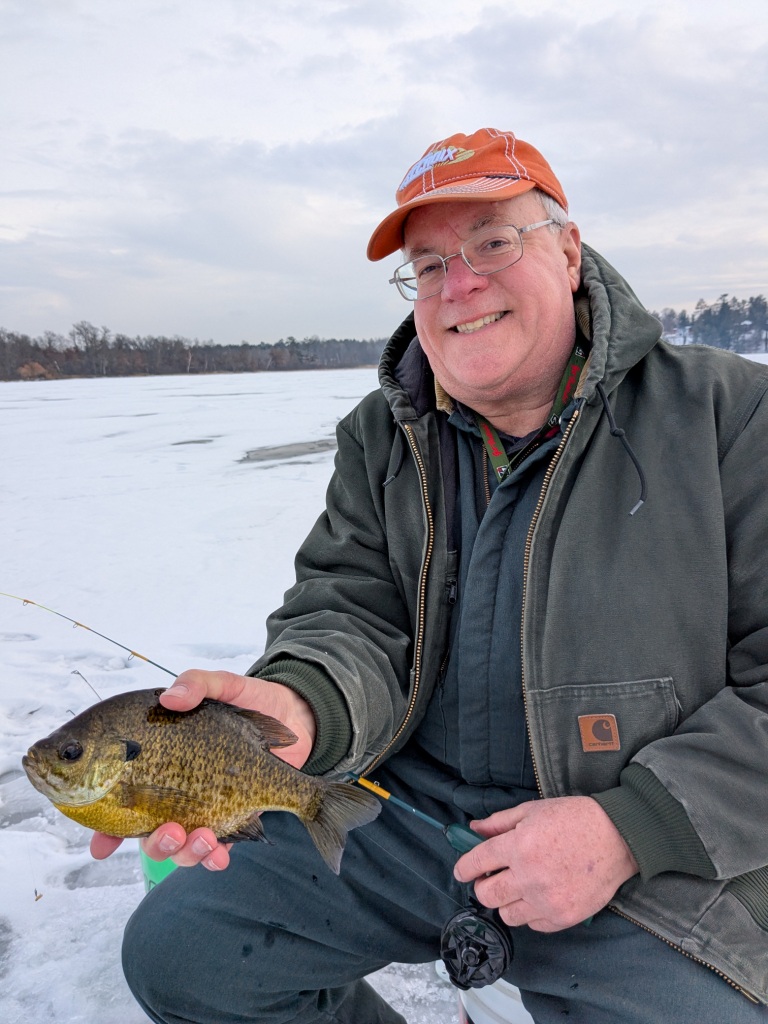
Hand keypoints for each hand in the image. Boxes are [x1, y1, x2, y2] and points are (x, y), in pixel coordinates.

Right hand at [90, 669, 316, 870]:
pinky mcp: (235, 817)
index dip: (106, 826)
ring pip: (182, 847)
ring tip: (205, 837)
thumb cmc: (253, 699)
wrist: (298, 716)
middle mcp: (178, 790)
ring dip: (187, 852)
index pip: (123, 796)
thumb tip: (170, 698)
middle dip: (156, 843)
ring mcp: (206, 807)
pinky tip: (221, 855)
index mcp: (164, 759)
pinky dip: (215, 858)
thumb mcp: (225, 685)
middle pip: (150, 833)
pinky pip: (218, 850)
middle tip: (170, 830)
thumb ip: (199, 684)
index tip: (101, 844)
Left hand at [453, 796, 638, 931]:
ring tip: (519, 886)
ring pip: (506, 914)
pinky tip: (540, 895)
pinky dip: (531, 913)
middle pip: (486, 895)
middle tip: (494, 877)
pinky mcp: (563, 916)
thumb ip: (499, 822)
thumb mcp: (533, 810)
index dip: (464, 867)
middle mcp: (529, 876)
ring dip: (507, 901)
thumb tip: (474, 829)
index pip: (476, 862)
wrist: (618, 837)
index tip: (463, 871)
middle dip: (484, 885)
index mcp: (519, 846)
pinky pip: (533, 925)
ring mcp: (546, 900)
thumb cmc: (576, 819)